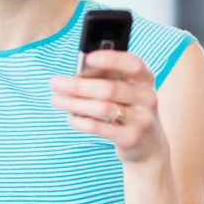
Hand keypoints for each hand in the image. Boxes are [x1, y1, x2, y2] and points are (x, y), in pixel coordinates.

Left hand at [50, 50, 168, 163]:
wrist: (149, 145)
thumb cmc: (128, 109)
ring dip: (74, 103)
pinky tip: (70, 118)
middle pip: (109, 88)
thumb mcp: (126, 92)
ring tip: (56, 100)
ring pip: (102, 108)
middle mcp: (147, 97)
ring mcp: (142, 119)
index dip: (112, 59)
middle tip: (54, 83)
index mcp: (145, 79)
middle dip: (77, 85)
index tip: (88, 58)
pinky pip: (100, 127)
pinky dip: (81, 121)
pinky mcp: (131, 138)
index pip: (134, 64)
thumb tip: (75, 75)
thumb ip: (108, 80)